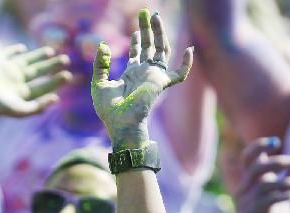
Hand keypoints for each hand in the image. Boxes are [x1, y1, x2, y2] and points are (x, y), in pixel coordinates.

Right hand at [0, 44, 71, 117]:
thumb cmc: (0, 106)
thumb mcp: (22, 110)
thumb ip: (39, 107)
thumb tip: (56, 99)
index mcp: (22, 93)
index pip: (43, 86)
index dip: (56, 81)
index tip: (68, 75)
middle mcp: (17, 81)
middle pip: (38, 72)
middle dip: (52, 67)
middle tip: (66, 59)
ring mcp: (7, 70)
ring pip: (27, 61)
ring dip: (39, 56)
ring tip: (52, 52)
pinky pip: (8, 53)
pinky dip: (15, 50)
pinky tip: (23, 49)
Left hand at [91, 9, 192, 148]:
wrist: (119, 123)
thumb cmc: (109, 110)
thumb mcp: (100, 82)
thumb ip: (101, 64)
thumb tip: (103, 44)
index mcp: (132, 74)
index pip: (138, 52)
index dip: (138, 39)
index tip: (136, 28)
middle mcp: (145, 73)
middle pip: (151, 46)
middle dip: (148, 29)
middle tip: (146, 12)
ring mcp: (154, 77)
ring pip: (162, 50)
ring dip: (159, 33)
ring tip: (155, 16)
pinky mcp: (161, 83)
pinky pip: (179, 74)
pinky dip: (186, 64)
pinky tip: (189, 50)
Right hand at [234, 137, 289, 212]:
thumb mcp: (279, 197)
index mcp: (248, 183)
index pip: (248, 157)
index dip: (259, 146)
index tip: (277, 142)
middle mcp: (243, 191)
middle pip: (258, 168)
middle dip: (281, 162)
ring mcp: (243, 205)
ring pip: (264, 184)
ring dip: (288, 181)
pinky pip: (264, 203)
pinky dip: (279, 197)